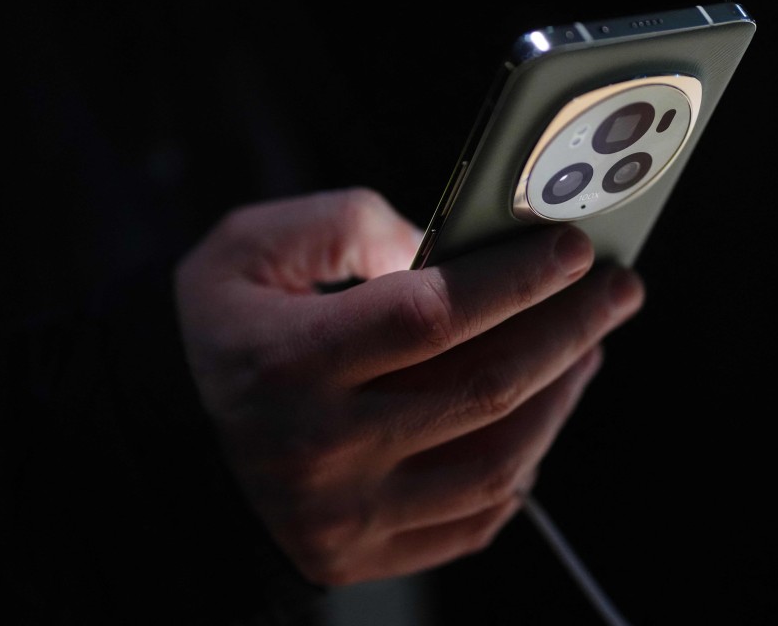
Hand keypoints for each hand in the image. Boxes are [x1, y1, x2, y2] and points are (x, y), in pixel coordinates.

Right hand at [174, 187, 643, 585]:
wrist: (160, 439)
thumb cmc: (213, 333)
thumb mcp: (250, 248)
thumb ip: (347, 225)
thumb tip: (443, 248)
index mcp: (288, 361)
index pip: (430, 315)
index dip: (515, 278)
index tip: (574, 248)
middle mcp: (320, 447)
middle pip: (482, 387)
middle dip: (569, 330)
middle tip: (616, 291)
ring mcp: (346, 514)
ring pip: (494, 462)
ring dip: (559, 399)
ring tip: (587, 347)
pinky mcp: (361, 553)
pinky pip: (472, 521)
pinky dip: (521, 467)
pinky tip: (537, 417)